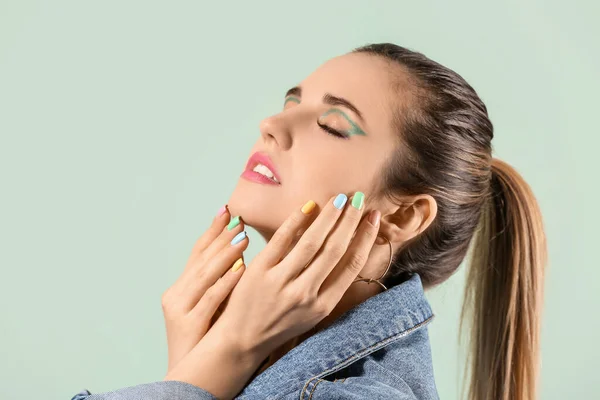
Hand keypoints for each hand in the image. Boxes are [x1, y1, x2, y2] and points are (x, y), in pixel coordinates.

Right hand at [161, 205, 248, 373]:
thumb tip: (243, 254)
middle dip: (220, 237)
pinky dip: (226, 282)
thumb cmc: (207, 338)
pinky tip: (241, 269)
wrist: (191, 374)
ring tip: (243, 237)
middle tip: (239, 219)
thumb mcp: (211, 306)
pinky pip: (210, 299)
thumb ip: (221, 281)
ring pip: (204, 275)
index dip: (212, 230)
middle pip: (200, 258)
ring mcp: (181, 309)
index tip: (226, 209)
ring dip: (225, 255)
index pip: (197, 251)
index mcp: (181, 287)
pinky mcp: (189, 325)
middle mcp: (177, 294)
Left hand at [213, 192, 380, 361]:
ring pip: (311, 242)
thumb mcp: (312, 313)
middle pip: (334, 250)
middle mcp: (305, 294)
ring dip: (329, 217)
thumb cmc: (280, 324)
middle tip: (358, 198)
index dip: (365, 238)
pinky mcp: (260, 271)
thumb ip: (330, 286)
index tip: (373, 217)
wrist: (242, 339)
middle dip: (350, 221)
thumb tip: (350, 249)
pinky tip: (309, 206)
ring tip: (339, 198)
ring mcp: (281, 282)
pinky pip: (282, 240)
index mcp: (323, 305)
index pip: (351, 265)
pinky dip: (297, 220)